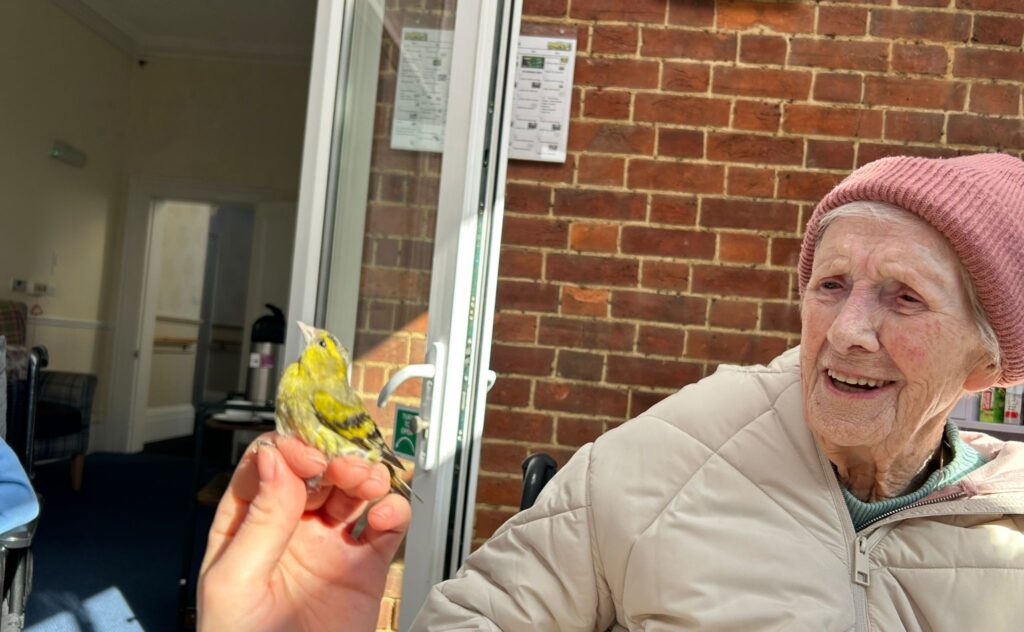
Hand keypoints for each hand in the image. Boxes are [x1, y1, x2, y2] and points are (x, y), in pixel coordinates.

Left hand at [198, 433, 411, 630]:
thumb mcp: (234, 585)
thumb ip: (258, 522)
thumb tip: (277, 461)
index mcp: (246, 530)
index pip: (267, 469)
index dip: (288, 452)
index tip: (306, 458)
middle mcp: (289, 532)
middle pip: (315, 472)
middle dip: (332, 459)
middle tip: (343, 467)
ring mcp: (329, 548)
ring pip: (352, 491)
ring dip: (365, 476)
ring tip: (369, 483)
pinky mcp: (365, 568)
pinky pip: (385, 527)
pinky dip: (393, 510)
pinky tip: (386, 513)